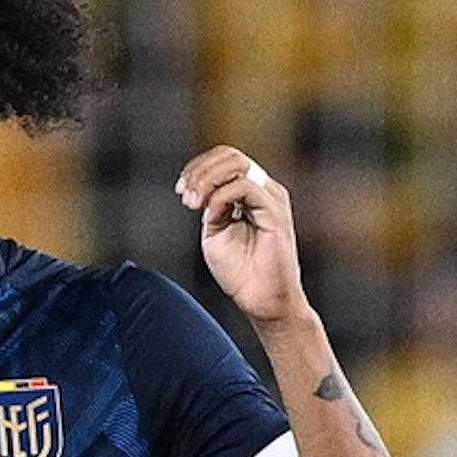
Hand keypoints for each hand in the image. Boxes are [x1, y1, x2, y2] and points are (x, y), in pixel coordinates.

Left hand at [174, 145, 308, 323]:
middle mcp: (264, 190)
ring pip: (237, 165)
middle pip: (230, 156)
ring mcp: (272, 199)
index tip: (180, 190)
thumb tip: (204, 190)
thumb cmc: (240, 271)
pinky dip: (220, 197)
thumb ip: (210, 206)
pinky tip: (210, 215)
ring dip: (206, 180)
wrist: (261, 300)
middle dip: (199, 171)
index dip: (198, 168)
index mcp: (250, 193)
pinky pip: (245, 187)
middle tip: (184, 195)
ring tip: (192, 203)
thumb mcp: (215, 232)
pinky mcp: (276, 212)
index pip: (225, 160)